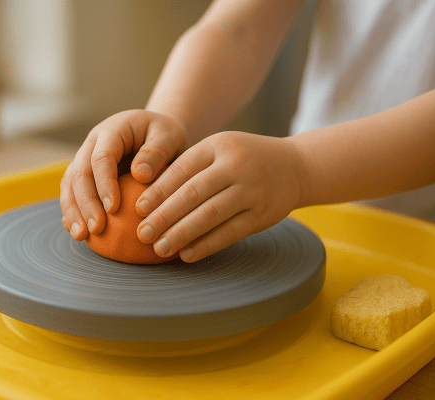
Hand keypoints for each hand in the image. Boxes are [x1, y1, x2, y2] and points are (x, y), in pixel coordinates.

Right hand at [60, 110, 188, 239]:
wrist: (156, 134)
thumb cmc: (166, 137)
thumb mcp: (170, 137)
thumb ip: (157, 152)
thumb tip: (140, 174)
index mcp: (113, 130)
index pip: (102, 157)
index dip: (104, 183)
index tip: (113, 208)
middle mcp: (93, 143)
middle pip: (79, 173)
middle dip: (85, 203)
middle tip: (96, 228)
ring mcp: (85, 158)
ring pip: (70, 184)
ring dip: (73, 211)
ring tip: (81, 236)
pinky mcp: (85, 175)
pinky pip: (72, 193)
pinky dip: (73, 213)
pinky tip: (80, 234)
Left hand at [135, 131, 304, 261]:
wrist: (295, 166)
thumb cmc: (244, 159)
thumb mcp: (219, 150)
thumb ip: (190, 168)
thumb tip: (149, 198)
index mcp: (217, 146)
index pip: (181, 169)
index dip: (158, 191)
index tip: (138, 209)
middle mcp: (235, 166)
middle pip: (193, 194)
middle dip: (164, 216)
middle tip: (142, 234)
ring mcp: (251, 190)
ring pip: (210, 215)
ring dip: (181, 234)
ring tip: (159, 248)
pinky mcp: (262, 214)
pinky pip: (230, 232)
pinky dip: (207, 245)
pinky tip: (187, 254)